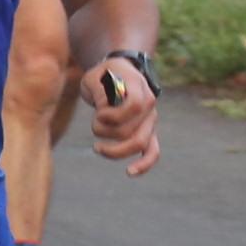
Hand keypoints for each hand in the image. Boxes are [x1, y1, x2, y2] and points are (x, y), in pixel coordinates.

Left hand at [86, 53, 161, 176]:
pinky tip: (130, 172)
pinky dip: (144, 164)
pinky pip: (152, 152)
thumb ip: (99, 91)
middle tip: (93, 128)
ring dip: (114, 149)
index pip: (134, 106)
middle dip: (107, 134)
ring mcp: (150, 120)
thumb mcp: (94, 76)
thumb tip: (104, 108)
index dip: (113, 115)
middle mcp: (149, 105)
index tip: (98, 113)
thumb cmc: (103, 75)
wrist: (119, 73)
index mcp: (138, 87)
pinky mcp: (148, 132)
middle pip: (132, 130)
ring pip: (139, 143)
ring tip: (97, 147)